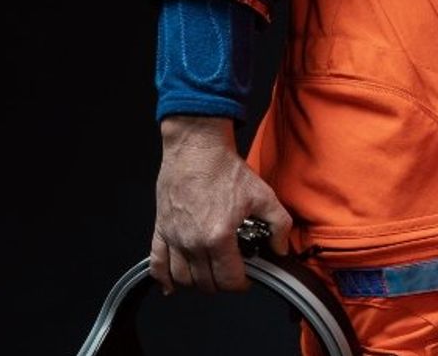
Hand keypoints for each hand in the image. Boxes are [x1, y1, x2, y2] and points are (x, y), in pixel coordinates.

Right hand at [150, 115, 293, 292]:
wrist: (197, 150)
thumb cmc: (227, 170)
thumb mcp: (263, 195)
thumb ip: (278, 225)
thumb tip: (280, 249)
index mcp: (218, 237)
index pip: (228, 280)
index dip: (241, 284)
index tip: (247, 277)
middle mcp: (193, 243)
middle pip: (205, 283)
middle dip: (222, 283)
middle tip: (232, 272)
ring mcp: (174, 239)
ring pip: (182, 279)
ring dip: (197, 282)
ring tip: (210, 272)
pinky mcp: (160, 231)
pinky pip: (156, 265)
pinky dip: (163, 279)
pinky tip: (172, 286)